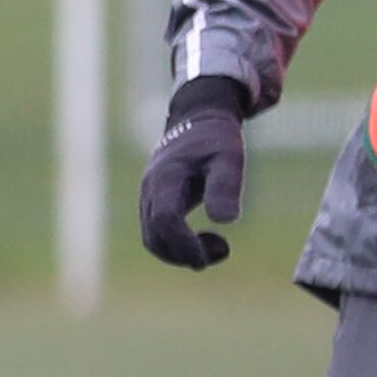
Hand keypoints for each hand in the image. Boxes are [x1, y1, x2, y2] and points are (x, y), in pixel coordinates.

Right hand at [138, 76, 249, 269]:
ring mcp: (147, 199)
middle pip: (154, 237)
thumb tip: (224, 221)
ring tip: (219, 246)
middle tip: (224, 250)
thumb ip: (225, 186)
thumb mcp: (228, 157)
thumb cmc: (216, 140)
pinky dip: (179, 247)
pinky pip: (157, 236)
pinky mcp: (153, 206)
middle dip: (186, 254)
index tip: (217, 252)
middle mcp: (149, 190)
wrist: (196, 122)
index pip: (165, 218)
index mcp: (165, 177)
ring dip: (182, 254)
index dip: (185, 243)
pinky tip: (205, 241)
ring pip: (153, 240)